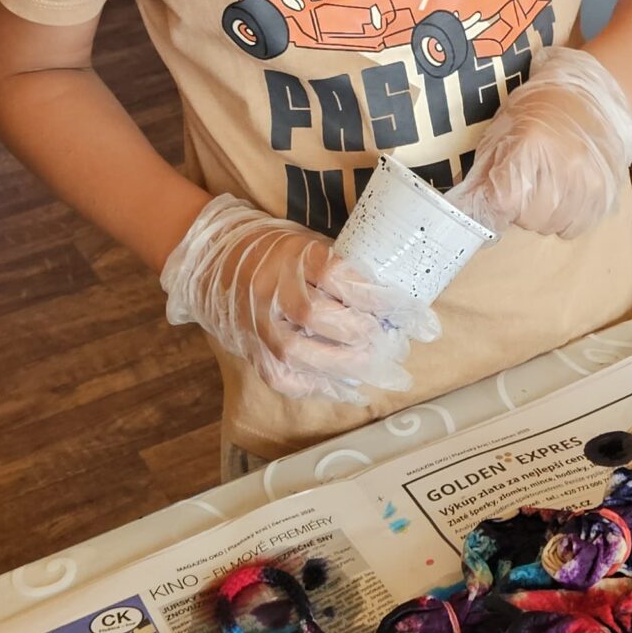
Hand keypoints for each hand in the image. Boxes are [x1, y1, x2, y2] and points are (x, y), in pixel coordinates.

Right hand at [162, 195, 438, 402]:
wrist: (217, 256)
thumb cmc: (280, 250)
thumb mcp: (313, 243)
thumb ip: (346, 271)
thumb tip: (396, 304)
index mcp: (294, 253)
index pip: (339, 275)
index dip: (378, 299)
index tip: (414, 317)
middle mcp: (271, 287)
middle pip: (316, 316)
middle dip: (361, 336)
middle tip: (393, 347)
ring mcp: (256, 320)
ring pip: (297, 352)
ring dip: (344, 366)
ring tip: (377, 370)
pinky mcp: (249, 346)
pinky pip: (279, 375)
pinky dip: (315, 386)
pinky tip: (344, 388)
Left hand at [456, 48, 631, 241]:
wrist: (590, 95)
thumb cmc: (538, 109)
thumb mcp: (502, 129)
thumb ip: (486, 170)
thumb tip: (469, 207)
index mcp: (532, 145)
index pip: (503, 202)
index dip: (496, 203)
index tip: (498, 195)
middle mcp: (565, 167)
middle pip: (528, 219)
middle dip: (519, 208)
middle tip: (526, 184)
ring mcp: (591, 183)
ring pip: (551, 226)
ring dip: (543, 214)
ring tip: (548, 185)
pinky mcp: (606, 195)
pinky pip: (575, 228)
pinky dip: (566, 217)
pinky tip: (566, 193)